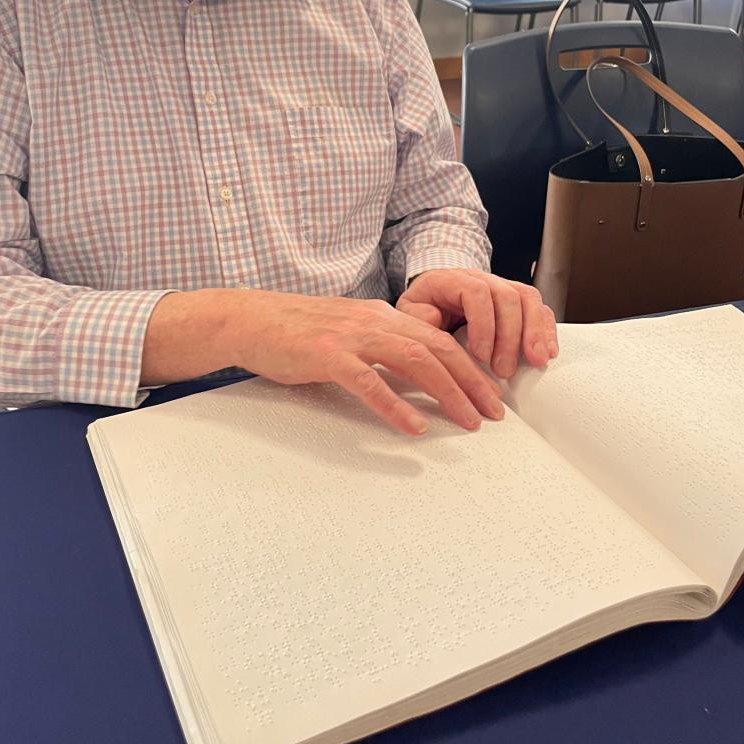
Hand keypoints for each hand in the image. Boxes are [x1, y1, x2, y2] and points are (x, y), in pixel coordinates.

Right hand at [227, 290, 504, 436]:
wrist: (249, 320)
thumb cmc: (295, 332)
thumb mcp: (348, 333)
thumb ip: (380, 349)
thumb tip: (414, 376)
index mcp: (381, 316)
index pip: (438, 339)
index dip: (470, 366)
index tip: (490, 394)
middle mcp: (372, 321)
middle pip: (437, 348)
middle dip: (471, 381)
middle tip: (494, 412)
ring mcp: (350, 336)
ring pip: (413, 360)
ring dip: (446, 391)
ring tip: (467, 420)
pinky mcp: (325, 355)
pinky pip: (368, 381)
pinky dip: (394, 405)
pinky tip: (413, 426)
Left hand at [395, 269, 557, 379]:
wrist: (433, 296)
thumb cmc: (423, 307)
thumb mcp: (408, 311)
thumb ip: (416, 316)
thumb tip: (432, 319)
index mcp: (452, 279)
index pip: (476, 292)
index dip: (483, 323)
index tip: (480, 354)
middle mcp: (481, 279)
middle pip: (507, 296)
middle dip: (510, 336)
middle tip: (504, 370)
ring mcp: (501, 287)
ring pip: (527, 298)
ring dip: (535, 331)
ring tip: (536, 360)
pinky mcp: (517, 301)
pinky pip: (538, 307)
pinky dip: (546, 329)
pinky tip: (547, 352)